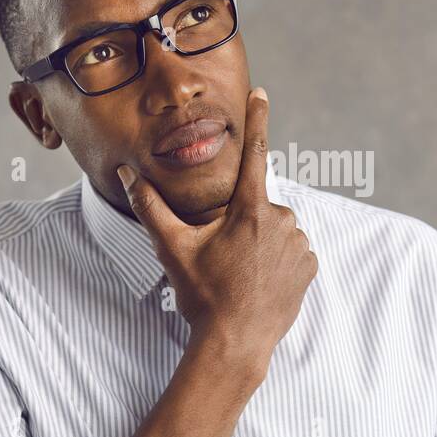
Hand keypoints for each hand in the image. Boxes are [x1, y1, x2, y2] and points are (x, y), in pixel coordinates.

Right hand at [117, 87, 317, 374]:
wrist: (234, 343)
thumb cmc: (202, 295)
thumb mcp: (172, 249)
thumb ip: (150, 207)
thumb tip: (127, 174)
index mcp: (249, 209)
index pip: (255, 152)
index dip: (258, 120)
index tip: (261, 92)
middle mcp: (281, 220)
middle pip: (257, 206)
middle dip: (241, 223)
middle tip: (221, 257)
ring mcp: (299, 244)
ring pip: (276, 229)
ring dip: (259, 243)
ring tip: (238, 274)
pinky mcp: (310, 267)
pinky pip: (292, 252)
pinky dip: (277, 262)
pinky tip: (258, 283)